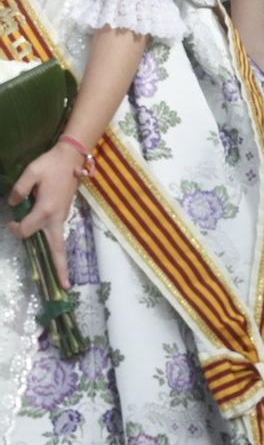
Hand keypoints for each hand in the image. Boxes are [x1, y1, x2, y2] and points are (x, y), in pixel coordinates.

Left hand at [8, 145, 83, 290]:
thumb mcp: (31, 172)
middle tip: (64, 287)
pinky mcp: (64, 214)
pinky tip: (56, 256)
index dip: (14, 228)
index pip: (25, 230)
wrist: (73, 157)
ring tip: (62, 278)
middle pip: (58, 249)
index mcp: (46, 210)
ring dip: (59, 260)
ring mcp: (62, 217)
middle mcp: (56, 218)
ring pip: (59, 243)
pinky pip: (58, 235)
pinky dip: (58, 248)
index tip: (9, 220)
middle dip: (61, 268)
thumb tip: (13, 204)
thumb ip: (19, 190)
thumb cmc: (51, 164)